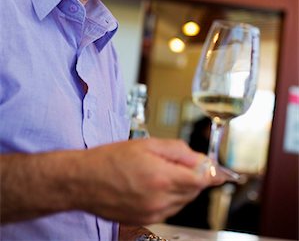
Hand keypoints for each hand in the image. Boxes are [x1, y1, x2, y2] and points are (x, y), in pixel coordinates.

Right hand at [74, 137, 227, 223]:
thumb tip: (198, 158)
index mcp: (162, 178)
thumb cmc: (110, 160)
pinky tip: (155, 183)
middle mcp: (160, 200)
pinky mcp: (145, 220)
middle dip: (195, 176)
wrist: (84, 181)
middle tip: (184, 162)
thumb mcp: (147, 144)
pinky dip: (170, 196)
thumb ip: (177, 150)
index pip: (201, 179)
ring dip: (182, 186)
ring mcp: (153, 213)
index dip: (212, 173)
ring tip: (162, 170)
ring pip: (183, 200)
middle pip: (194, 190)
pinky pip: (169, 209)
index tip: (222, 172)